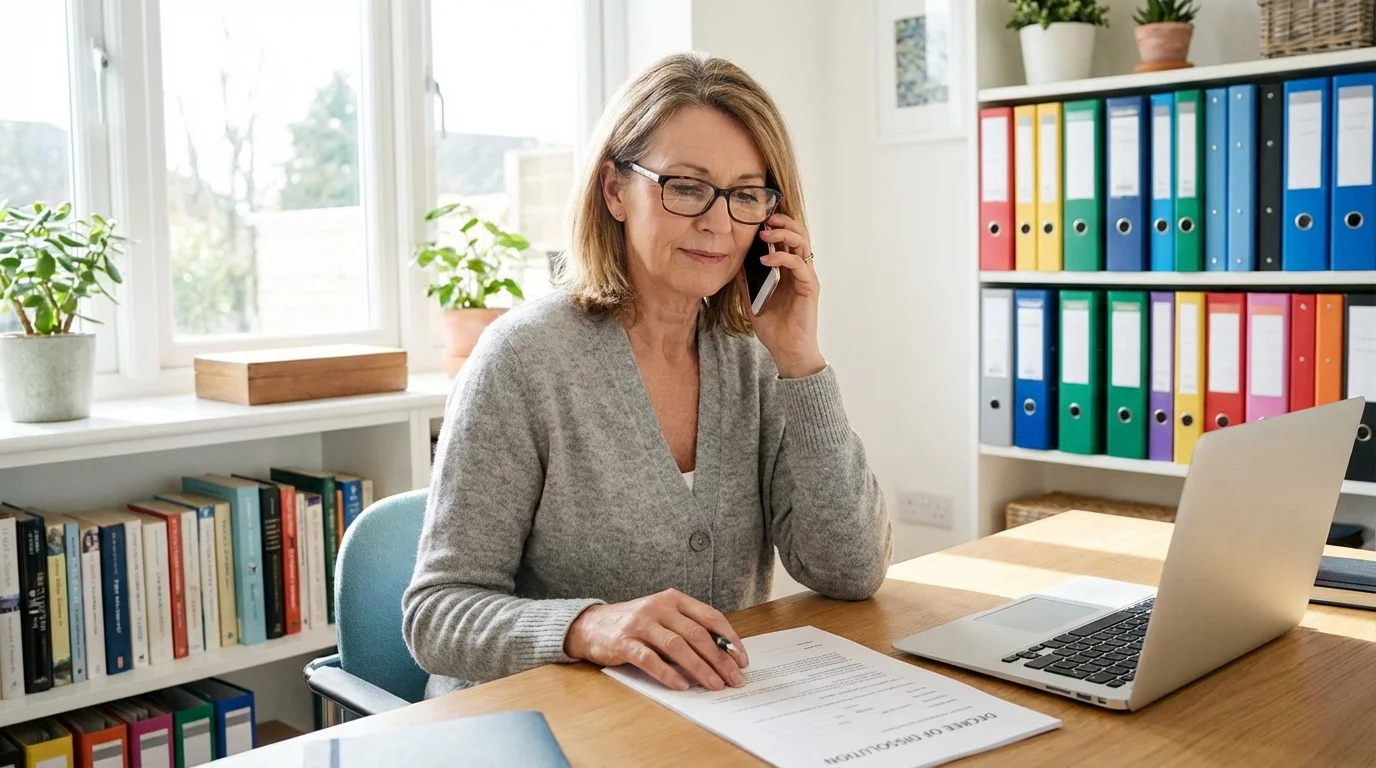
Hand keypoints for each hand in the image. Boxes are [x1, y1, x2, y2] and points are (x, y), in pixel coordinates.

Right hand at [564, 588, 748, 691]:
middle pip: (696, 634)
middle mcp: (659, 608)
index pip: (709, 617)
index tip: (742, 659)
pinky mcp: (624, 643)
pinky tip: (682, 686)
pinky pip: (650, 659)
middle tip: (733, 679)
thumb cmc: (635, 624)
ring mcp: (641, 624)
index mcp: (673, 599)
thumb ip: (687, 629)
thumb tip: (722, 656)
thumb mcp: (663, 617)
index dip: (729, 638)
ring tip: (714, 685)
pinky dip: (668, 673)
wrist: (592, 625)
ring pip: (677, 647)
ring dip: (699, 668)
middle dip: (719, 659)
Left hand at [737, 213, 825, 378]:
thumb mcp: (751, 297)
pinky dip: (783, 258)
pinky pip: (799, 265)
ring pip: (803, 243)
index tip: (758, 216)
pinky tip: (765, 261)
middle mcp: (799, 269)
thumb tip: (731, 259)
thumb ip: (745, 278)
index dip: (776, 224)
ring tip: (764, 235)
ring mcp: (806, 277)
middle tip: (764, 219)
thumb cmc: (773, 326)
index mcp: (788, 269)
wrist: (786, 350)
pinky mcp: (810, 287)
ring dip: (784, 235)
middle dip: (782, 222)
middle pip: (798, 233)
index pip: (786, 237)